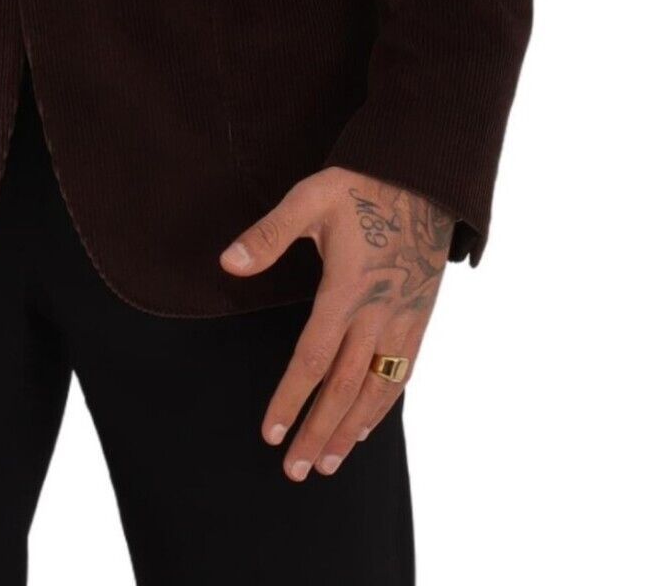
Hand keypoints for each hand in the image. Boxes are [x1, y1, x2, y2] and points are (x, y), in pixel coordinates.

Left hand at [221, 167, 452, 480]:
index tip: (271, 433)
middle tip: (295, 471)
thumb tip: (227, 264)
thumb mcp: (310, 198)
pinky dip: (383, 407)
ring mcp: (404, 320)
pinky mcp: (420, 319)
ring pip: (377, 390)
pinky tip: (367, 427)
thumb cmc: (361, 186)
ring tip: (328, 464)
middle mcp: (378, 314)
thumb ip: (268, 235)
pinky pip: (402, 374)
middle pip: (344, 388)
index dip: (292, 399)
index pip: (314, 359)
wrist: (425, 179)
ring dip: (351, 432)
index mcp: (346, 290)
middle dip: (317, 432)